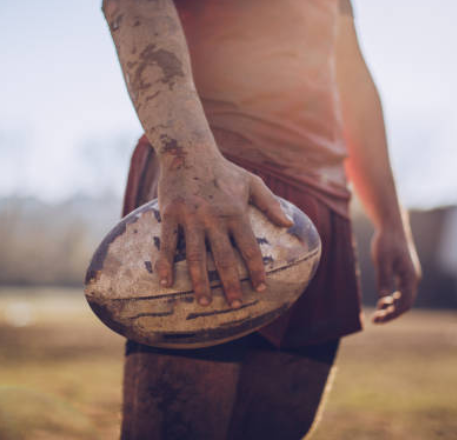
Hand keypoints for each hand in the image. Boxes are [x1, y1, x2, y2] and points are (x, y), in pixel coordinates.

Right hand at [156, 153, 292, 306]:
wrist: (188, 151)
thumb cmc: (223, 169)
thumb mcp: (252, 182)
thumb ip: (271, 204)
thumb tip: (290, 224)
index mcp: (235, 213)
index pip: (249, 248)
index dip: (256, 270)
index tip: (262, 289)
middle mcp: (214, 219)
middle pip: (223, 259)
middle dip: (230, 284)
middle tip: (234, 305)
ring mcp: (191, 218)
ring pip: (195, 257)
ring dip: (200, 282)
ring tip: (204, 303)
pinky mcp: (170, 215)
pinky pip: (167, 244)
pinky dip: (166, 264)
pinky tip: (166, 283)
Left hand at [370, 224, 420, 323]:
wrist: (392, 226)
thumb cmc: (386, 242)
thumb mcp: (382, 260)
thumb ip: (383, 279)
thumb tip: (383, 299)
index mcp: (410, 277)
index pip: (405, 304)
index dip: (392, 314)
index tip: (378, 319)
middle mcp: (413, 278)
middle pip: (405, 304)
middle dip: (391, 314)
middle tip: (374, 320)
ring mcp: (410, 276)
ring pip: (404, 298)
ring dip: (392, 308)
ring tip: (377, 313)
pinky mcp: (404, 273)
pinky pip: (402, 291)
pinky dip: (393, 299)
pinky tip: (383, 301)